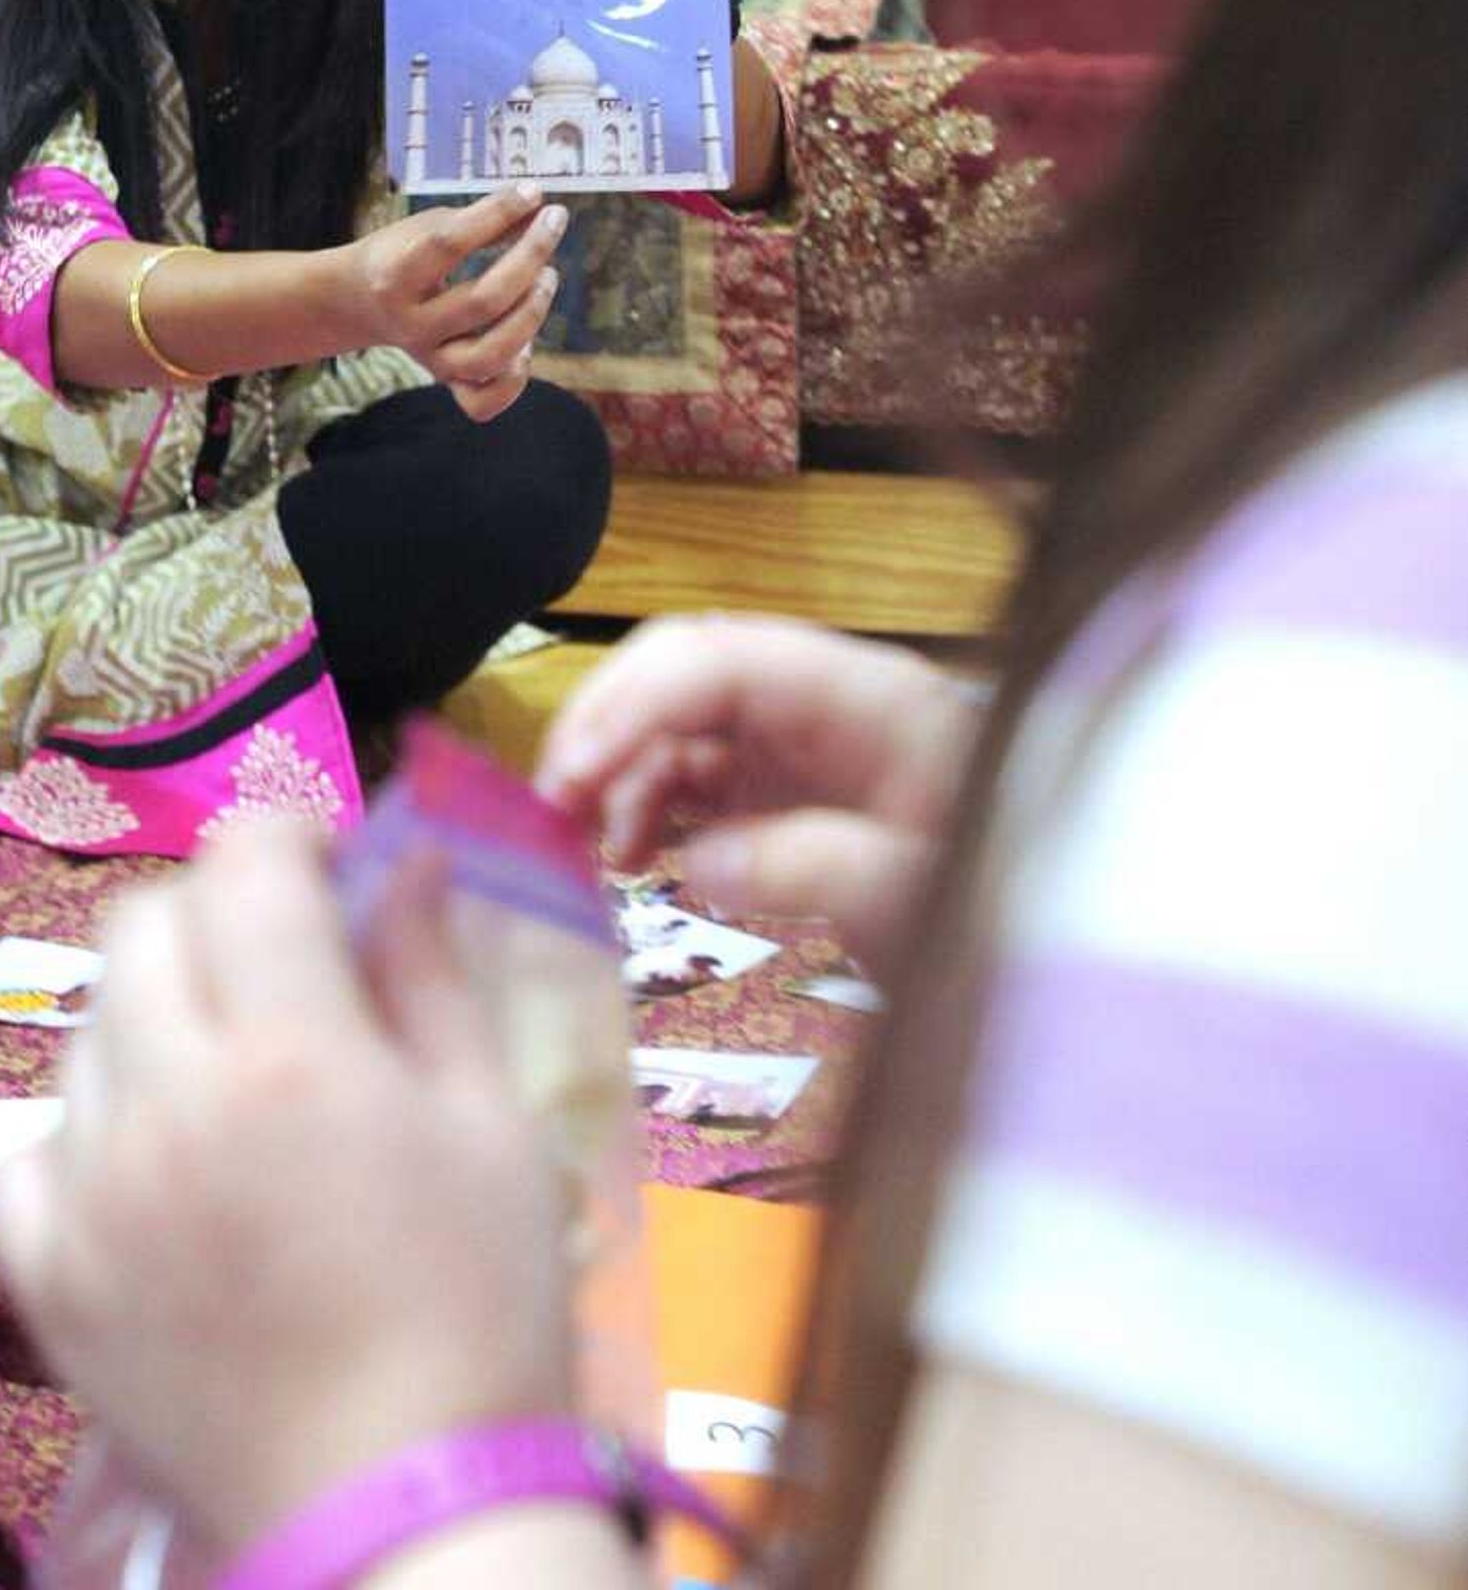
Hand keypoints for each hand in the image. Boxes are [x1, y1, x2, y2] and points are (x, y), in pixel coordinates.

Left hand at [0, 824, 575, 1553]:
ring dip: (157, 1017)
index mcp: (293, 1052)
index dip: (292, 837)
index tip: (330, 869)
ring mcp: (89, 1191)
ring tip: (229, 1083)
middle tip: (281, 966)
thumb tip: (403, 860)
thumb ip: (430, 975)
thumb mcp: (493, 1124)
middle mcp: (168, 1100)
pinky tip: (157, 1171)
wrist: (398, 1511)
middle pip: (144, 924)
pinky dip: (89, 1133)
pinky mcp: (43, 1276)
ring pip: (87, 1026)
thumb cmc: (477, 1307)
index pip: (245, 860)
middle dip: (217, 913)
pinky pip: (33, 1148)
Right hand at [340, 180, 568, 421]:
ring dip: (531, 315)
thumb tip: (540, 210)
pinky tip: (525, 345)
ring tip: (547, 278)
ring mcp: (429, 358)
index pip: (450, 244)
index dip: (497, 213)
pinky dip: (512, 381)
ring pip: (490, 356)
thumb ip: (482, 221)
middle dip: (530, 257)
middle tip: (552, 225)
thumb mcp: (429, 226)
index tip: (532, 192)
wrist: (359, 302)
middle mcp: (410, 324)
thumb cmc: (404, 253)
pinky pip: (482, 403)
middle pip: (483, 301)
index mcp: (394, 275)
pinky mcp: (445, 380)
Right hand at [535, 615, 979, 971]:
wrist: (1046, 941)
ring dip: (615, 771)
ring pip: (674, 720)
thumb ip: (819, 869)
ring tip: (591, 851)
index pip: (720, 657)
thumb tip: (699, 861)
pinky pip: (689, 771)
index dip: (633, 701)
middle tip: (552, 807)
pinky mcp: (781, 787)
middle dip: (607, 725)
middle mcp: (822, 700)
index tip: (571, 774)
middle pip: (684, 671)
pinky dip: (643, 805)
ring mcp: (798, 742)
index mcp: (865, 697)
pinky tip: (627, 860)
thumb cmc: (1003, 908)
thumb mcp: (923, 899)